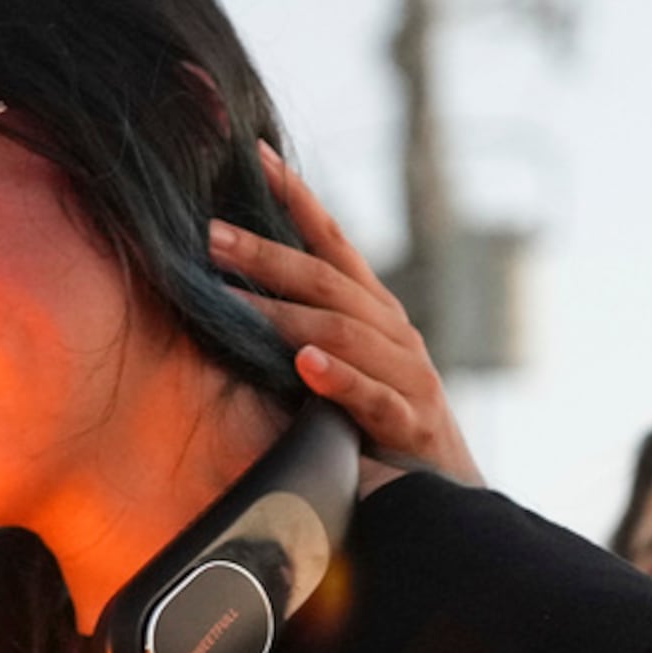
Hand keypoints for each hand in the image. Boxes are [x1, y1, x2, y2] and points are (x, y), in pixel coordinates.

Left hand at [209, 142, 483, 484]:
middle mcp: (395, 333)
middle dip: (265, 254)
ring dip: (282, 313)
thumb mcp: (345, 368)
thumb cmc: (380, 431)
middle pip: (326, 281)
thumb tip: (232, 293)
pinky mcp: (413, 424)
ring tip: (229, 300)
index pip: (335, 242)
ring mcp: (409, 376)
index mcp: (377, 313)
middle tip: (208, 235)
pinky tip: (304, 365)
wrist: (443, 497)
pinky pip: (372, 396)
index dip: (298, 197)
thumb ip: (306, 330)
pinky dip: (338, 378)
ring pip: (343, 332)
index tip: (255, 155)